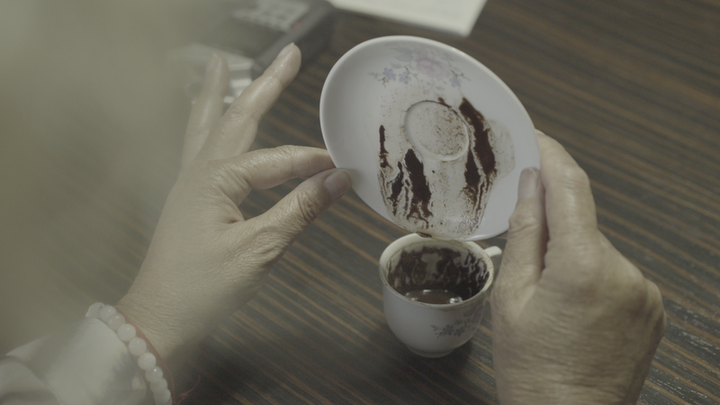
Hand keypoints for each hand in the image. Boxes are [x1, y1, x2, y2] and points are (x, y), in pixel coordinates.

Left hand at [116, 45, 351, 368]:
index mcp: (216, 180)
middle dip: (265, 84)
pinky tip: (210, 122)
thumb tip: (338, 179)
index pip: (279, 161)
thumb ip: (299, 209)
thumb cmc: (203, 288)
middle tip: (288, 55)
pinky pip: (199, 147)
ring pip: (208, 125)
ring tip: (222, 63)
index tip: (343, 169)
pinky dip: (206, 124)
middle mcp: (199, 172)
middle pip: (237, 117)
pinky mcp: (189, 199)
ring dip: (220, 93)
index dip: (313, 164)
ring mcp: (190, 184)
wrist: (160, 319)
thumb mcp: (259, 249)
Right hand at [491, 131, 665, 403]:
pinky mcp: (652, 308)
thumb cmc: (531, 367)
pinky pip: (616, 273)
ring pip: (598, 249)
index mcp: (583, 265)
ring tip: (548, 302)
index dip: (552, 156)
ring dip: (572, 257)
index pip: (570, 187)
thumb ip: (526, 232)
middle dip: (552, 226)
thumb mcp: (511, 296)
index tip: (536, 138)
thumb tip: (531, 184)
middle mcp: (624, 271)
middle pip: (582, 222)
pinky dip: (592, 277)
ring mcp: (644, 291)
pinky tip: (573, 311)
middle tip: (523, 259)